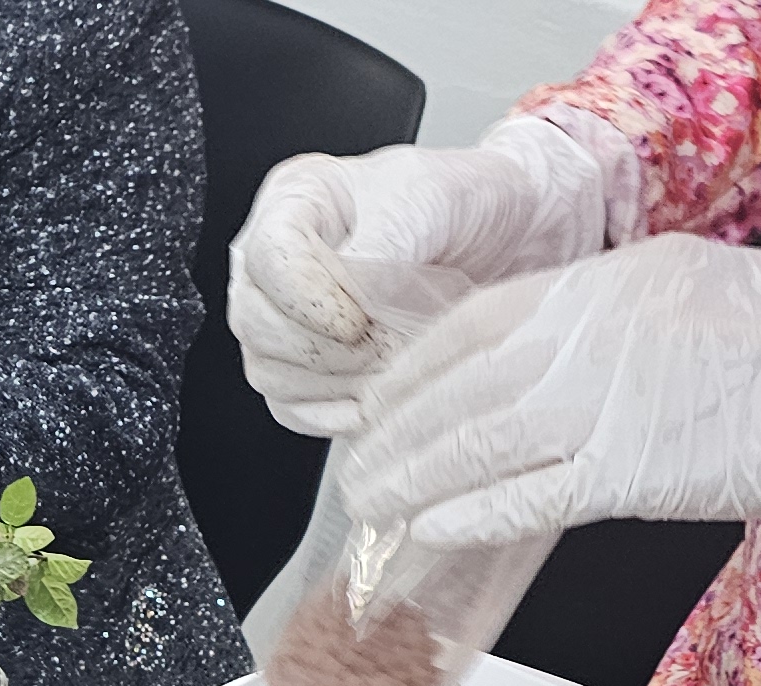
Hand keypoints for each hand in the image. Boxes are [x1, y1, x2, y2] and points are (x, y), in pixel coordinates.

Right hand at [230, 117, 611, 437]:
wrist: (505, 235)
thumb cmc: (463, 203)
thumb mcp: (429, 199)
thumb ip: (382, 247)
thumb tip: (354, 303)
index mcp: (296, 200)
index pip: (268, 258)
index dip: (307, 299)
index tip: (357, 319)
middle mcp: (277, 262)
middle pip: (255, 321)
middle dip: (324, 347)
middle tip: (386, 343)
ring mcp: (284, 316)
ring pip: (268, 369)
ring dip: (333, 382)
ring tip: (392, 364)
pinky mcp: (303, 365)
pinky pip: (290, 406)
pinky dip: (331, 412)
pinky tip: (375, 397)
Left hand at [341, 235, 760, 549]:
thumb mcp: (688, 295)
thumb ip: (606, 329)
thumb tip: (537, 376)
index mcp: (608, 282)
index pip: (473, 323)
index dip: (411, 371)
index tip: (377, 405)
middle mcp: (596, 333)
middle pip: (459, 387)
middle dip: (395, 433)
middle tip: (356, 469)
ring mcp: (613, 401)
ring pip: (476, 444)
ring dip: (413, 480)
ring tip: (375, 508)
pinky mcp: (638, 472)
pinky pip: (527, 497)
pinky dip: (470, 515)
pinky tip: (434, 530)